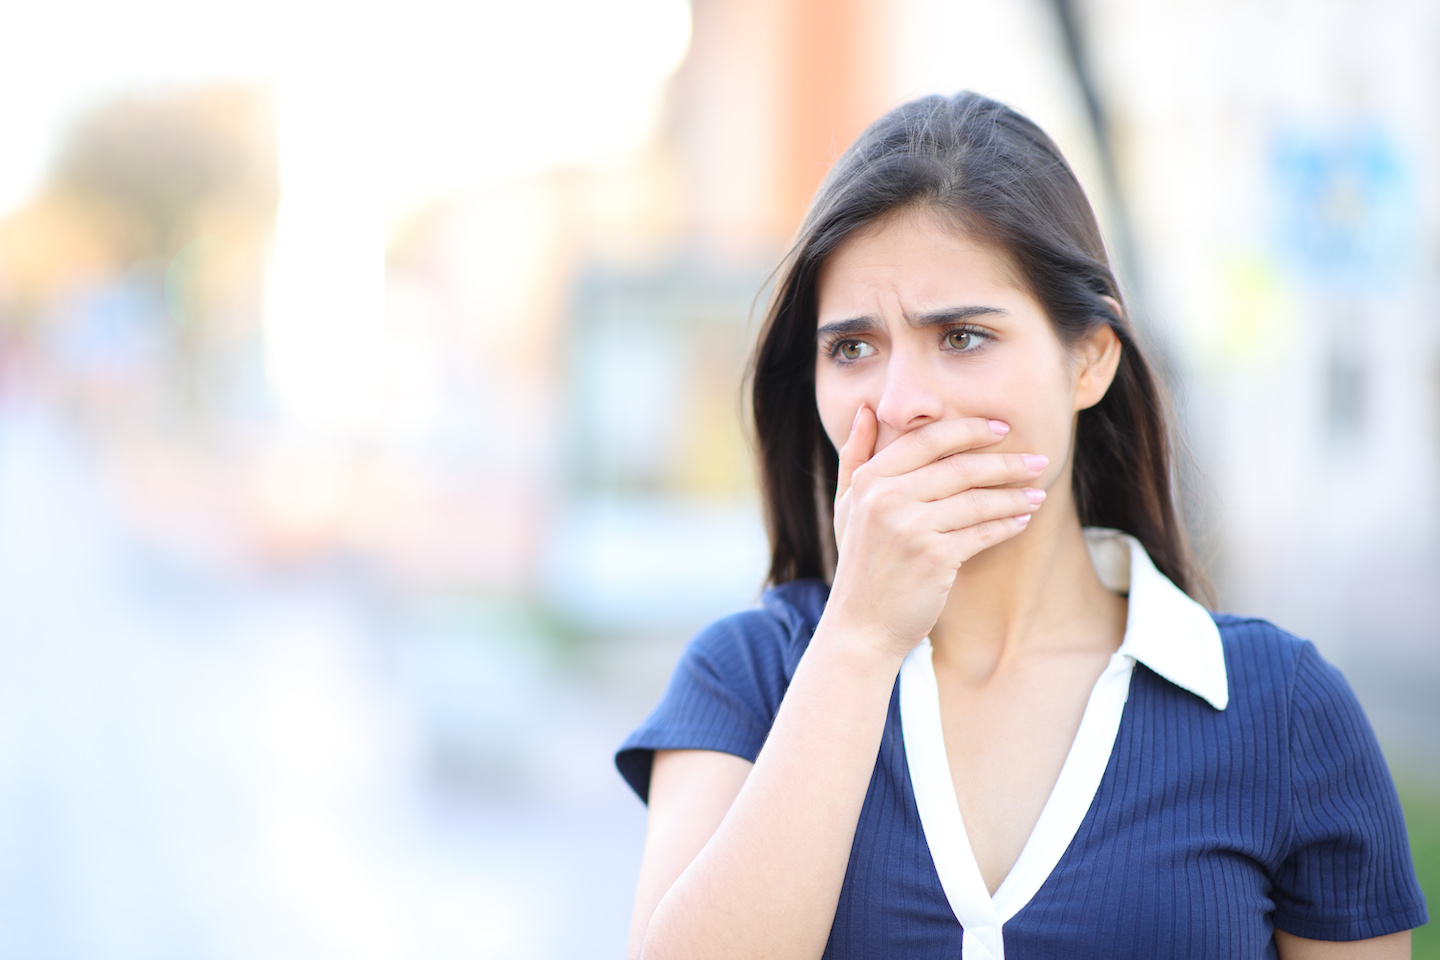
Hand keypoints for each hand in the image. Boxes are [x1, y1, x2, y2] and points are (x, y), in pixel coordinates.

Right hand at [824, 405, 1046, 658]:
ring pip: (977, 500)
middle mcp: (886, 499)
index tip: (1001, 428)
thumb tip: (866, 409)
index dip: (968, 430)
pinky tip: (1023, 520)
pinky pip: (983, 532)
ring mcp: (911, 528)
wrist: (861, 626)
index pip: (927, 440)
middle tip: (1037, 460)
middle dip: (1005, 462)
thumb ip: (855, 455)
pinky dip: (1007, 524)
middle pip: (959, 467)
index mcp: (869, 480)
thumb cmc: (861, 562)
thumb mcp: (846, 504)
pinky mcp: (935, 558)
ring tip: (1037, 493)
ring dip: (1014, 495)